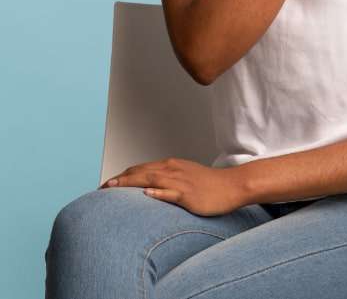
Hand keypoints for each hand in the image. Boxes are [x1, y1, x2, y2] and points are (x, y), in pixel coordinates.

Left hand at [98, 157, 246, 215]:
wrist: (231, 186)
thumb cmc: (208, 185)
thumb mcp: (184, 178)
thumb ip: (166, 181)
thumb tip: (148, 188)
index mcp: (171, 166)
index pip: (141, 168)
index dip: (122, 176)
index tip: (107, 185)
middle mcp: (173, 170)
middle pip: (141, 171)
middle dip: (120, 179)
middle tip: (101, 188)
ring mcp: (180, 181)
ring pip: (151, 179)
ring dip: (130, 183)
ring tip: (113, 188)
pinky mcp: (188, 194)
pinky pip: (171, 192)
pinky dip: (158, 192)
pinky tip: (147, 194)